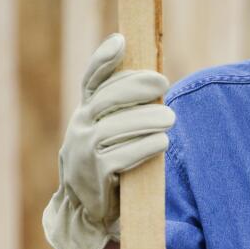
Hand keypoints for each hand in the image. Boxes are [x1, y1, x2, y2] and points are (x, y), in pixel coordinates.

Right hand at [42, 33, 174, 248]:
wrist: (87, 207)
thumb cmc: (108, 160)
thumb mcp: (109, 130)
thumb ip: (123, 107)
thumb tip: (154, 78)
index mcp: (85, 110)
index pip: (92, 79)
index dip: (104, 58)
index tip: (121, 41)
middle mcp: (80, 125)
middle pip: (108, 98)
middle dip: (137, 87)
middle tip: (164, 83)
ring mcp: (85, 149)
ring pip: (117, 127)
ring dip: (147, 121)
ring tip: (169, 119)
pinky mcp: (96, 173)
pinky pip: (123, 155)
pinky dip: (145, 147)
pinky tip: (161, 143)